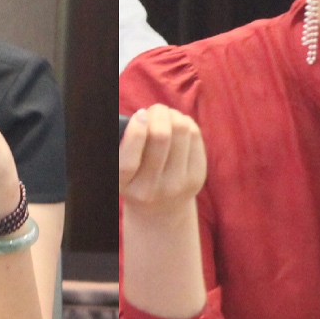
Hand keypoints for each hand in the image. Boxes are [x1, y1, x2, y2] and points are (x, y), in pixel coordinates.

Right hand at [118, 105, 206, 224]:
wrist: (161, 207)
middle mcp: (151, 189)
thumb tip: (142, 117)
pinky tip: (178, 126)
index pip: (129, 160)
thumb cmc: (135, 174)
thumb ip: (125, 144)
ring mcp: (177, 185)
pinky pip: (195, 135)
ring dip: (173, 115)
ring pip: (181, 130)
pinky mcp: (197, 177)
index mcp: (125, 184)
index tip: (140, 115)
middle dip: (158, 113)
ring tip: (166, 117)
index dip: (136, 131)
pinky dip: (186, 122)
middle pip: (161, 136)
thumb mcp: (122, 165)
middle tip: (153, 111)